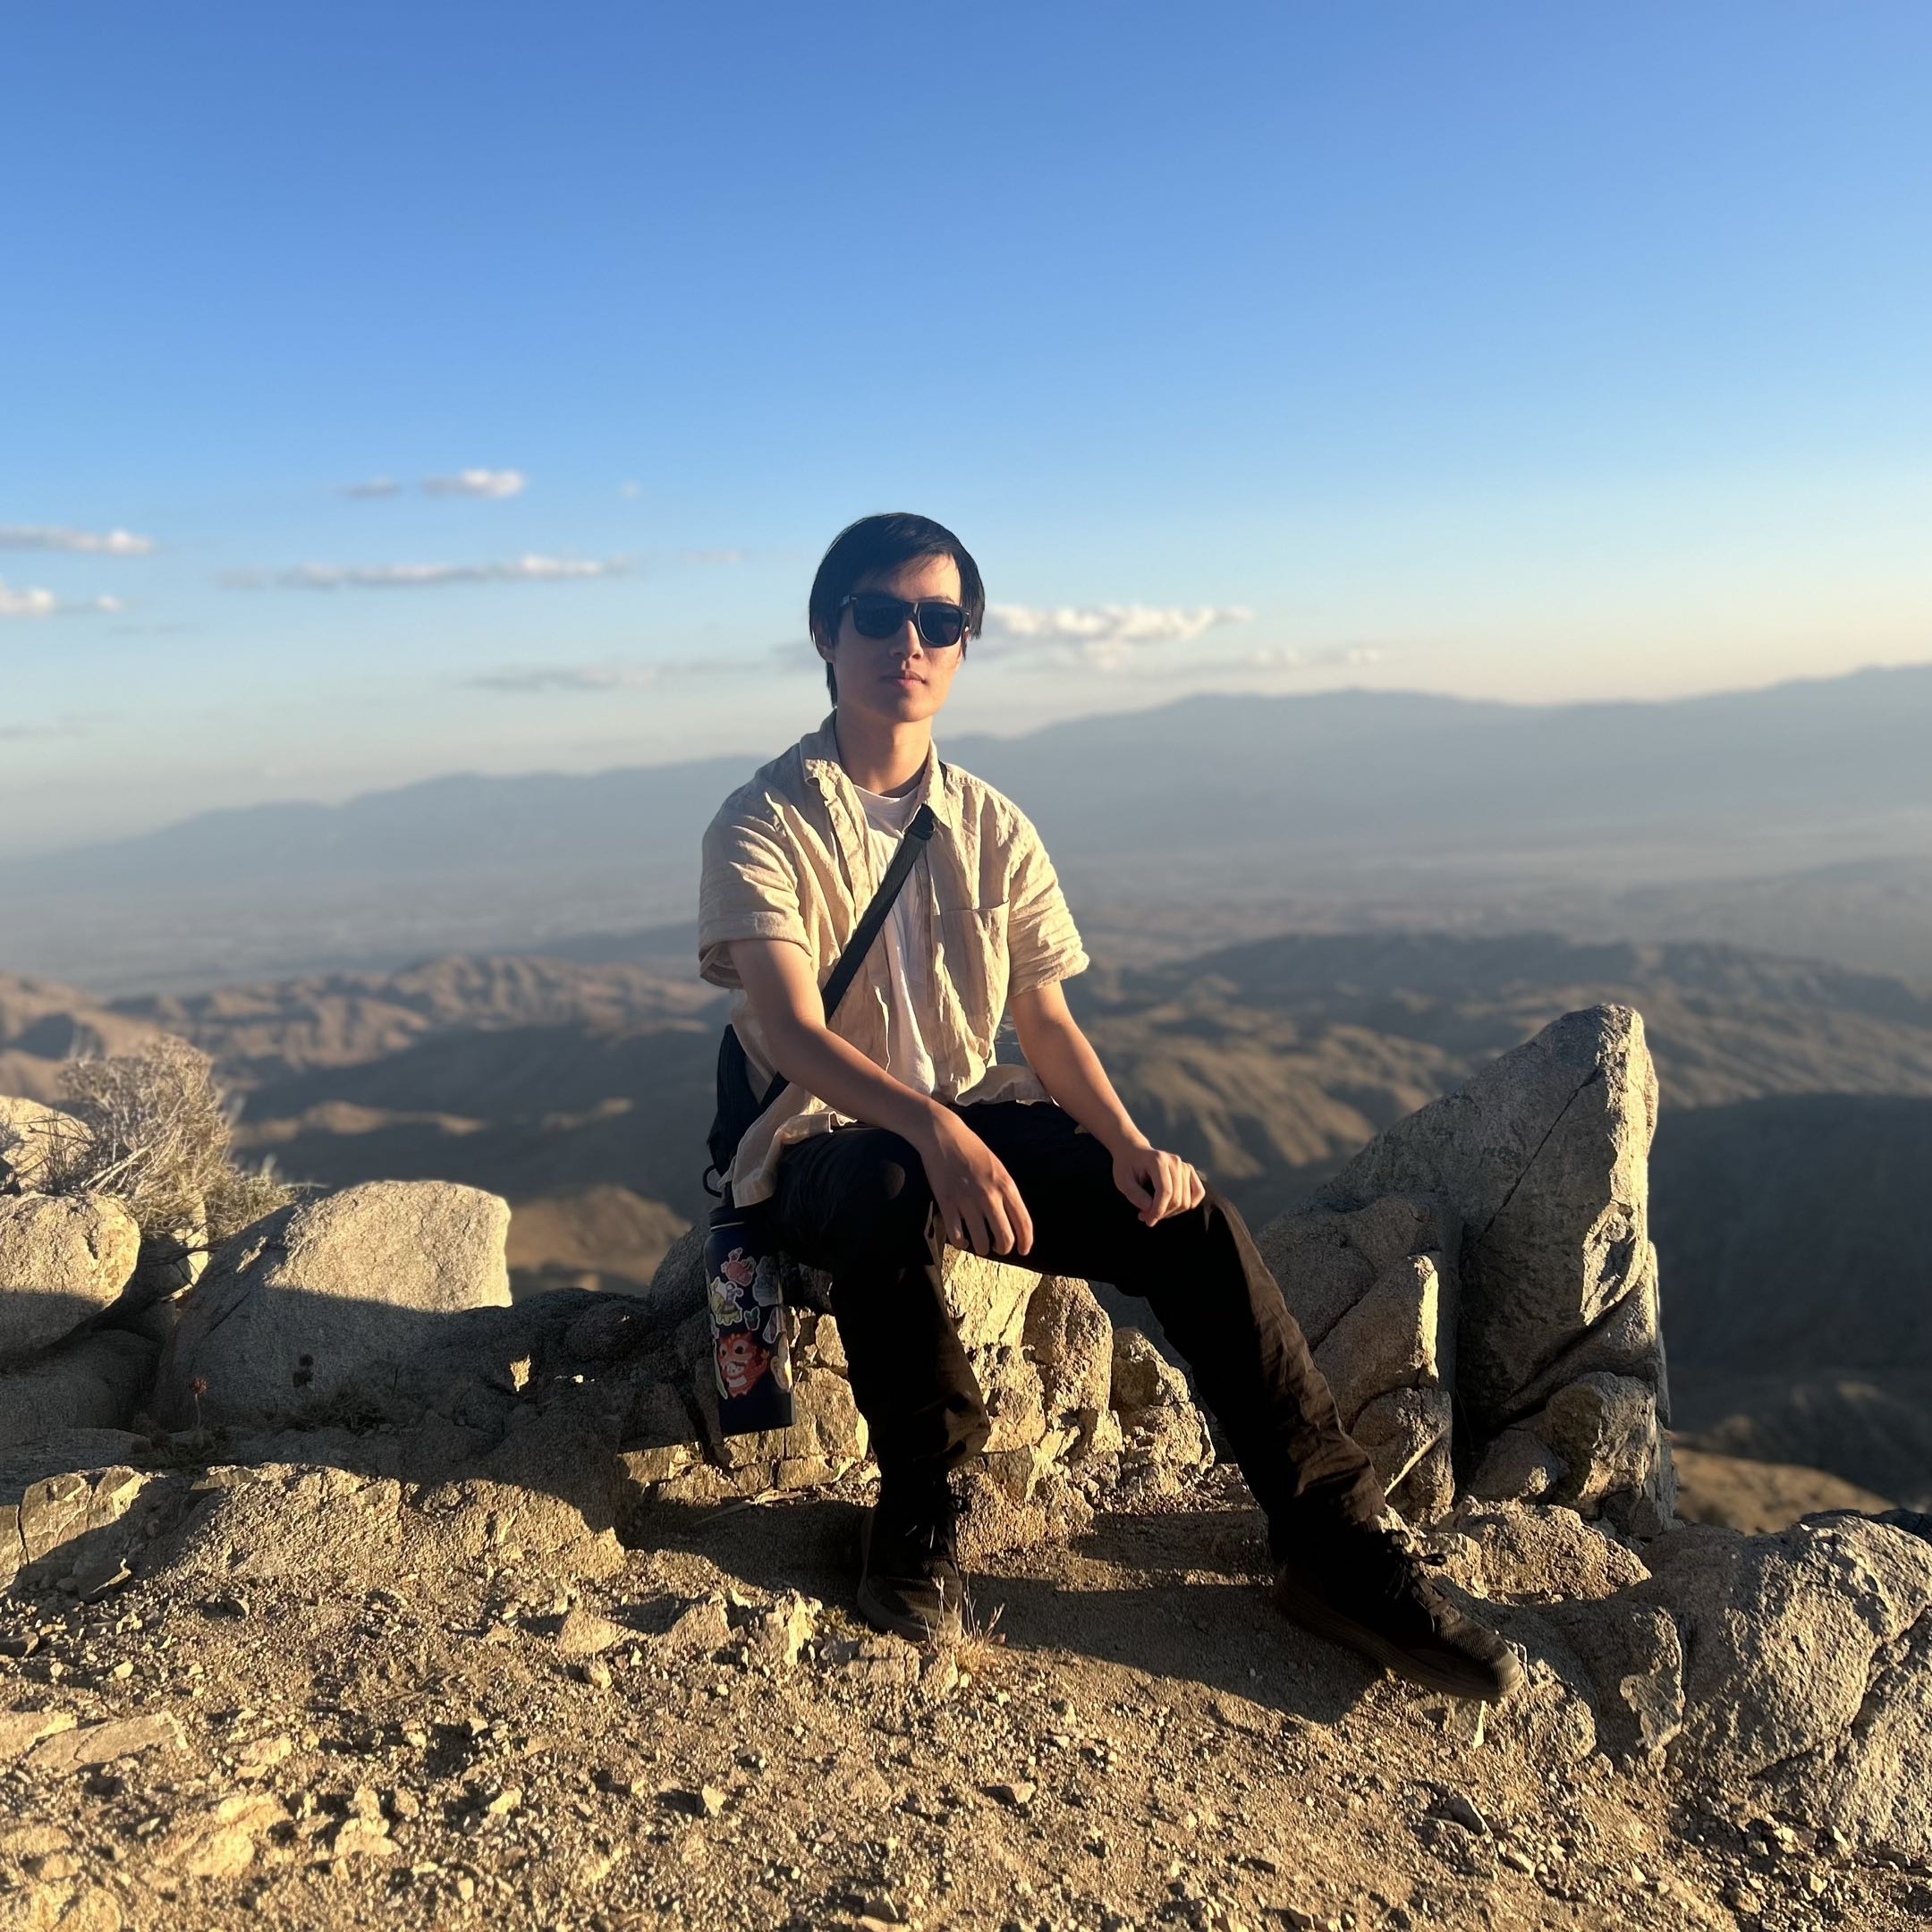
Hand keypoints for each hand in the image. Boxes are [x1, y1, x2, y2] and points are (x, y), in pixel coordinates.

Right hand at [916, 1107, 1034, 1257]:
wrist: (943, 1136)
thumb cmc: (972, 1150)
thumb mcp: (998, 1168)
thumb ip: (1006, 1191)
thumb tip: (1013, 1218)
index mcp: (1006, 1186)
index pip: (1024, 1223)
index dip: (1026, 1242)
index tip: (1023, 1250)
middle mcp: (989, 1196)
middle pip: (1005, 1238)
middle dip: (1003, 1248)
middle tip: (998, 1247)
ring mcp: (967, 1201)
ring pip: (981, 1242)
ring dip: (982, 1248)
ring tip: (980, 1244)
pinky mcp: (947, 1204)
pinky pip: (957, 1236)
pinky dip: (961, 1243)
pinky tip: (962, 1239)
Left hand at [1112, 1139, 1205, 1226]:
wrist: (1134, 1152)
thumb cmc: (1127, 1166)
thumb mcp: (1122, 1180)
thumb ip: (1135, 1194)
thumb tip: (1150, 1208)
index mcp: (1158, 1160)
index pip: (1165, 1191)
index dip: (1158, 1210)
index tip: (1148, 1221)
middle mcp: (1175, 1161)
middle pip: (1177, 1198)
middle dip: (1162, 1213)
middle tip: (1145, 1217)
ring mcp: (1184, 1165)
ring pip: (1186, 1200)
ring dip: (1171, 1212)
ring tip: (1154, 1211)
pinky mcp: (1189, 1170)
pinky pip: (1198, 1192)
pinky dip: (1188, 1204)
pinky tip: (1173, 1207)